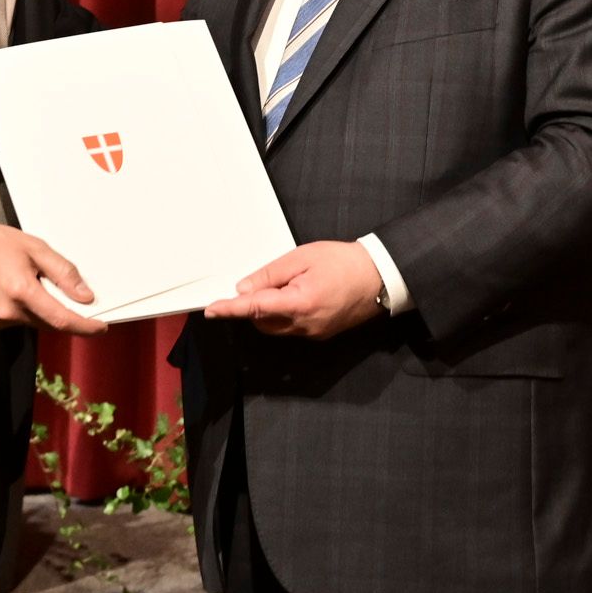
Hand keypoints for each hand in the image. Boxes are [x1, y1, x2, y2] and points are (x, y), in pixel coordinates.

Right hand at [0, 210, 107, 335]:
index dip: (85, 326)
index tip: (101, 327)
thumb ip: (63, 272)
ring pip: (34, 322)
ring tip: (31, 280)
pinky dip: (25, 309)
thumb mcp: (33, 247)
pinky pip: (17, 321)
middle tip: (68, 292)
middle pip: (50, 323)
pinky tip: (16, 287)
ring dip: (42, 308)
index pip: (62, 320)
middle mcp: (8, 312)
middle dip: (64, 312)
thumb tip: (84, 295)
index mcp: (22, 291)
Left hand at [203, 240, 384, 338]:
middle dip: (255, 304)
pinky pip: (291, 328)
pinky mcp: (319, 335)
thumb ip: (270, 275)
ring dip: (269, 310)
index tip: (212, 310)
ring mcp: (313, 333)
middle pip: (262, 321)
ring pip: (275, 327)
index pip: (254, 308)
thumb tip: (245, 288)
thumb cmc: (344, 262)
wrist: (379, 277)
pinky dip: (285, 314)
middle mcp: (305, 325)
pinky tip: (298, 295)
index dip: (230, 309)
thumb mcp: (302, 257)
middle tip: (268, 280)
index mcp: (299, 303)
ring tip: (290, 284)